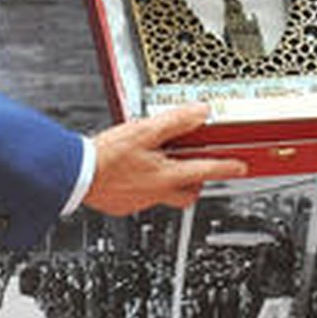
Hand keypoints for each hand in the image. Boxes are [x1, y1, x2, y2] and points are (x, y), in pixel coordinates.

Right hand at [85, 104, 247, 215]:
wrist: (75, 175)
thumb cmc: (105, 156)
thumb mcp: (144, 130)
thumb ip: (175, 121)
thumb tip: (199, 112)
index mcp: (167, 175)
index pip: (206, 170)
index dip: (227, 166)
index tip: (240, 166)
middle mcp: (157, 192)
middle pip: (189, 193)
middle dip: (197, 181)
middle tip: (197, 167)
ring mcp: (140, 201)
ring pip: (165, 195)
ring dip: (169, 181)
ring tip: (159, 163)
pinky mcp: (123, 205)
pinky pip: (143, 197)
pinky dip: (145, 185)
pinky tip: (133, 172)